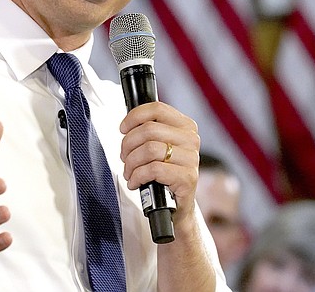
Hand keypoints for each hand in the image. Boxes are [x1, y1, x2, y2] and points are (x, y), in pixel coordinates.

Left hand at [119, 102, 199, 222]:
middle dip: (128, 144)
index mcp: (185, 126)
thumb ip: (148, 131)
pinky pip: (153, 169)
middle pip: (149, 130)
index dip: (134, 117)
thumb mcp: (159, 146)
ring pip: (149, 149)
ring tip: (129, 172)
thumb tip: (126, 126)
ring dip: (131, 163)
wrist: (176, 205)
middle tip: (124, 157)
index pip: (157, 109)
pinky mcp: (187, 177)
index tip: (123, 129)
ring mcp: (191, 159)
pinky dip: (137, 176)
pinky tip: (135, 182)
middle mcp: (191, 139)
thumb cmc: (164, 173)